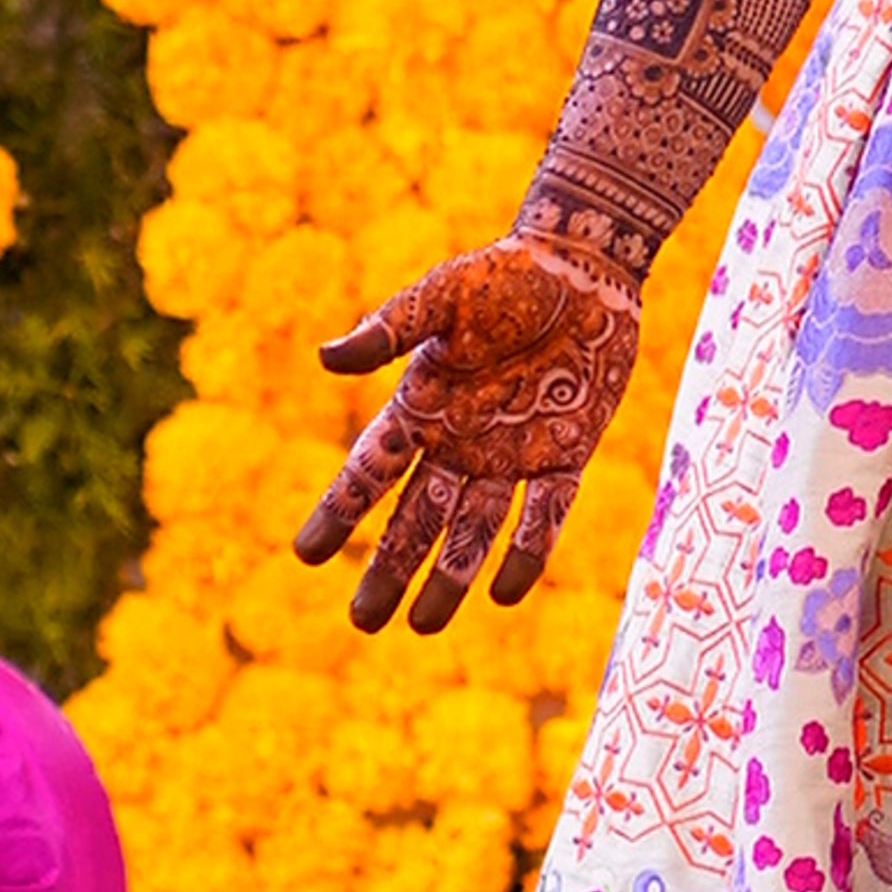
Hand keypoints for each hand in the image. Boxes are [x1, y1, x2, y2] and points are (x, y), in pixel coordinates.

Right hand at [294, 237, 643, 636]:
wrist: (584, 265)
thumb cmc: (505, 273)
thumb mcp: (441, 297)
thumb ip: (388, 330)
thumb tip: (325, 359)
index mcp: (421, 406)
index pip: (369, 471)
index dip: (339, 512)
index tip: (306, 556)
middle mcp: (460, 440)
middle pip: (416, 518)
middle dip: (389, 569)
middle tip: (363, 622)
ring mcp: (512, 453)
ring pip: (473, 529)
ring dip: (449, 576)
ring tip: (422, 626)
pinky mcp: (565, 453)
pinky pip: (543, 513)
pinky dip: (526, 552)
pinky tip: (502, 594)